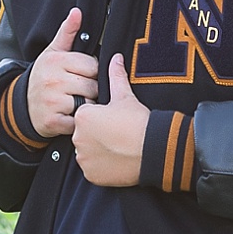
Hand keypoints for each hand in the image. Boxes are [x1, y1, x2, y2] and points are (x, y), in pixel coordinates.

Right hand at [27, 7, 98, 137]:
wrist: (22, 106)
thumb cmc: (44, 77)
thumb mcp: (53, 53)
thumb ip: (67, 32)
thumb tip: (77, 11)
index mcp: (56, 61)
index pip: (92, 66)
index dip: (90, 72)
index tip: (81, 75)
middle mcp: (53, 81)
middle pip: (92, 86)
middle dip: (89, 90)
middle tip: (77, 90)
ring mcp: (53, 102)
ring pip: (88, 104)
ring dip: (86, 106)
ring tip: (74, 102)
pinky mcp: (53, 122)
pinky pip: (79, 121)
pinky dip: (77, 121)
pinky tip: (69, 115)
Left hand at [72, 53, 149, 186]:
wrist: (153, 149)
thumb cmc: (139, 122)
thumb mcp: (126, 96)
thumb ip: (116, 77)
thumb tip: (116, 59)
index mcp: (83, 116)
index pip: (86, 116)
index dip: (101, 118)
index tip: (116, 121)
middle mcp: (78, 137)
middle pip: (85, 134)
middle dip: (98, 134)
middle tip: (118, 134)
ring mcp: (84, 158)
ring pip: (87, 152)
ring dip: (99, 150)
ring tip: (118, 147)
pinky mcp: (91, 174)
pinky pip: (92, 169)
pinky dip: (102, 166)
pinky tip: (117, 159)